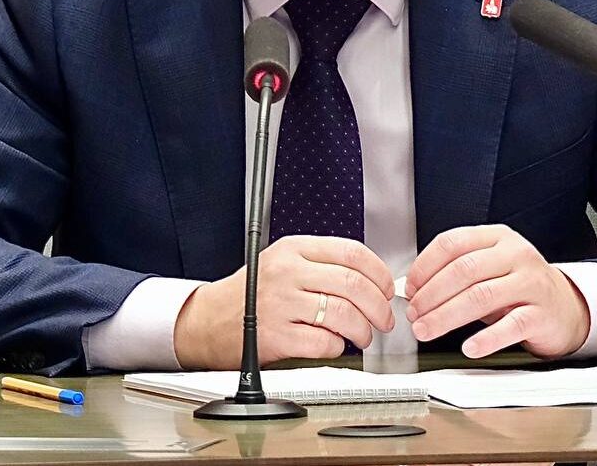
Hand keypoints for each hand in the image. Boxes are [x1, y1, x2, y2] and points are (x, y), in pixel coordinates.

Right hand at [173, 236, 395, 368]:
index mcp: (293, 249)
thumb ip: (321, 265)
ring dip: (362, 330)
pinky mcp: (277, 335)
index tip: (387, 288)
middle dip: (378, 306)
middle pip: (352, 284)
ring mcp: (281, 303)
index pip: (351, 252)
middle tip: (384, 319)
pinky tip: (333, 345)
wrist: (208, 320)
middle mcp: (287, 272)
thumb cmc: (250, 294)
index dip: (379, 273)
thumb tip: (371, 281)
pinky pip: (324, 342)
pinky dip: (337, 347)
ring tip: (362, 336)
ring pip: (343, 314)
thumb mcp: (282, 263)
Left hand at [405, 224, 589, 358]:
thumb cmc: (518, 288)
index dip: (424, 266)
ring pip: (481, 296)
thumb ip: (457, 272)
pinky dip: (486, 339)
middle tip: (414, 314)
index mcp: (496, 237)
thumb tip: (414, 290)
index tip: (409, 288)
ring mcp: (531, 282)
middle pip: (463, 271)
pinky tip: (469, 348)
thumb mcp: (490, 268)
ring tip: (427, 330)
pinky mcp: (542, 313)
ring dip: (446, 316)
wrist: (566, 307)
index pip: (452, 243)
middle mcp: (515, 254)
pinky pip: (511, 325)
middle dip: (431, 295)